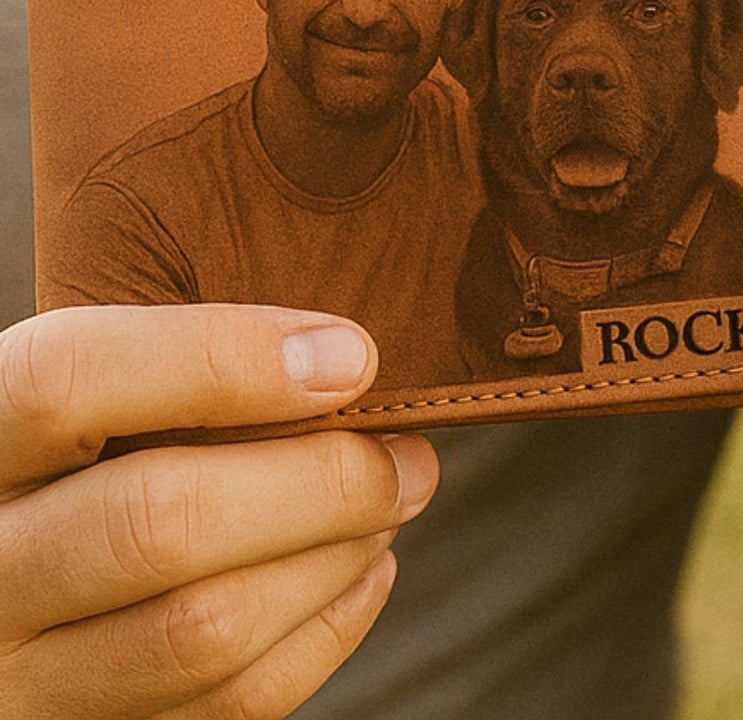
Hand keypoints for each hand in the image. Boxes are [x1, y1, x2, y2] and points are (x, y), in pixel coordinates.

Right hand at [0, 303, 438, 717]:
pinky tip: (361, 570)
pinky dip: (322, 631)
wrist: (8, 581)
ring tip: (391, 500)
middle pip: (160, 521)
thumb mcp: (82, 402)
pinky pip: (223, 708)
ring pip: (203, 629)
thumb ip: (167, 368)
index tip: (350, 355)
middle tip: (406, 450)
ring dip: (334, 559)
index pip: (68, 379)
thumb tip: (340, 357)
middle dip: (321, 481)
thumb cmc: (72, 462)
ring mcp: (12, 681)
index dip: (223, 358)